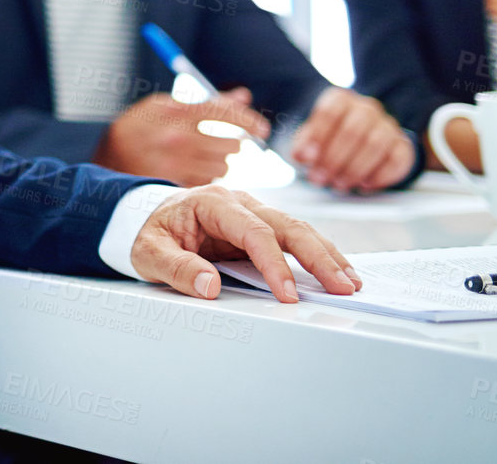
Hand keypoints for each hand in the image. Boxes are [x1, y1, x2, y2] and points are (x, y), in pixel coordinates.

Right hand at [93, 88, 271, 186]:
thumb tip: (243, 97)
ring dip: (220, 161)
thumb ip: (205, 101)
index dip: (248, 120)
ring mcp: (178, 165)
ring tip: (201, 157)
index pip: (225, 113)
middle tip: (227, 142)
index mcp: (176, 113)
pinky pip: (208, 181)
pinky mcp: (177, 186)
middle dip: (234, 143)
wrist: (102, 162)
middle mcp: (179, 139)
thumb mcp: (163, 106)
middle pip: (231, 144)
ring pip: (223, 166)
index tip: (261, 128)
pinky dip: (206, 176)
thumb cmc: (136, 129)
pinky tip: (189, 171)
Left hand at [130, 185, 361, 302]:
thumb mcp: (149, 252)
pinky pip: (293, 237)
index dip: (274, 264)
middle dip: (318, 257)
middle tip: (342, 287)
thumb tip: (209, 286)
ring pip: (298, 229)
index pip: (254, 232)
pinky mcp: (261, 225)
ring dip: (326, 255)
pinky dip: (318, 253)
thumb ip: (176, 268)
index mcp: (213, 203)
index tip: (288, 295)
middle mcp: (239, 202)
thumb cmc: (149, 232)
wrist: (146, 216)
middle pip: (287, 225)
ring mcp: (253, 211)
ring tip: (350, 282)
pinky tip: (338, 271)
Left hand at [289, 86, 413, 191]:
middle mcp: (367, 108)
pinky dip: (380, 176)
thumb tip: (301, 156)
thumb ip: (304, 144)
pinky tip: (363, 186)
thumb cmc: (328, 137)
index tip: (304, 158)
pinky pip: (397, 160)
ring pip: (375, 145)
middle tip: (318, 178)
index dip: (317, 136)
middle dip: (333, 159)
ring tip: (338, 184)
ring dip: (354, 169)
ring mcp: (388, 125)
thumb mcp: (310, 136)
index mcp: (341, 99)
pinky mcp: (403, 146)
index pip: (330, 112)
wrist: (354, 139)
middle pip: (353, 131)